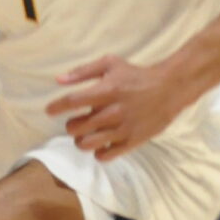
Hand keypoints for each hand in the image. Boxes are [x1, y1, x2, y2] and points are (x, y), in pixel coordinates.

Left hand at [44, 55, 194, 158]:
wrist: (169, 89)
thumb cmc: (136, 75)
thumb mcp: (111, 64)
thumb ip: (83, 71)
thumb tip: (58, 80)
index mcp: (106, 91)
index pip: (71, 102)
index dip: (56, 107)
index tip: (50, 110)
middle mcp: (112, 112)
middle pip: (76, 127)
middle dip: (71, 125)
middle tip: (77, 122)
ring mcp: (122, 129)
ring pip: (87, 145)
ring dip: (81, 141)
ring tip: (87, 135)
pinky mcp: (132, 141)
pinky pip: (105, 156)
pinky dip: (98, 152)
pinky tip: (102, 143)